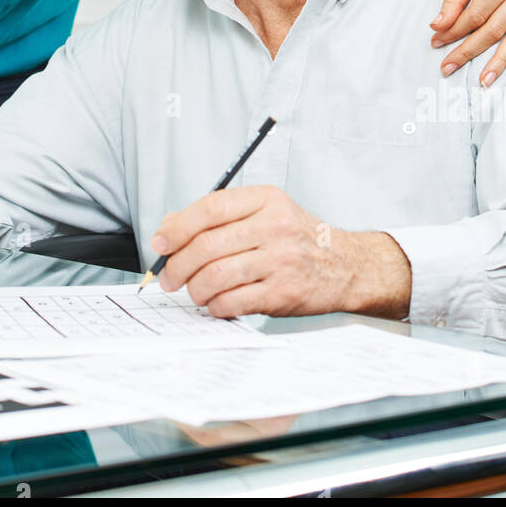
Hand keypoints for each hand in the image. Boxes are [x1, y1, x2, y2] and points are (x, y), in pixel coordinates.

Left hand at [151, 185, 411, 319]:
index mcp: (265, 199)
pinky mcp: (283, 293)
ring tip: (194, 293)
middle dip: (178, 266)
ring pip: (216, 276)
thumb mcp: (265, 212)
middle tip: (168, 278)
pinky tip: (217, 304)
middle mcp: (274, 226)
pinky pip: (233, 302)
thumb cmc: (296, 238)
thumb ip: (219, 216)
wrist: (345, 265)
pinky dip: (216, 306)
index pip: (211, 208)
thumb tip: (168, 228)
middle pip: (208, 246)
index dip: (178, 227)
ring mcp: (280, 261)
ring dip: (195, 290)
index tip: (160, 243)